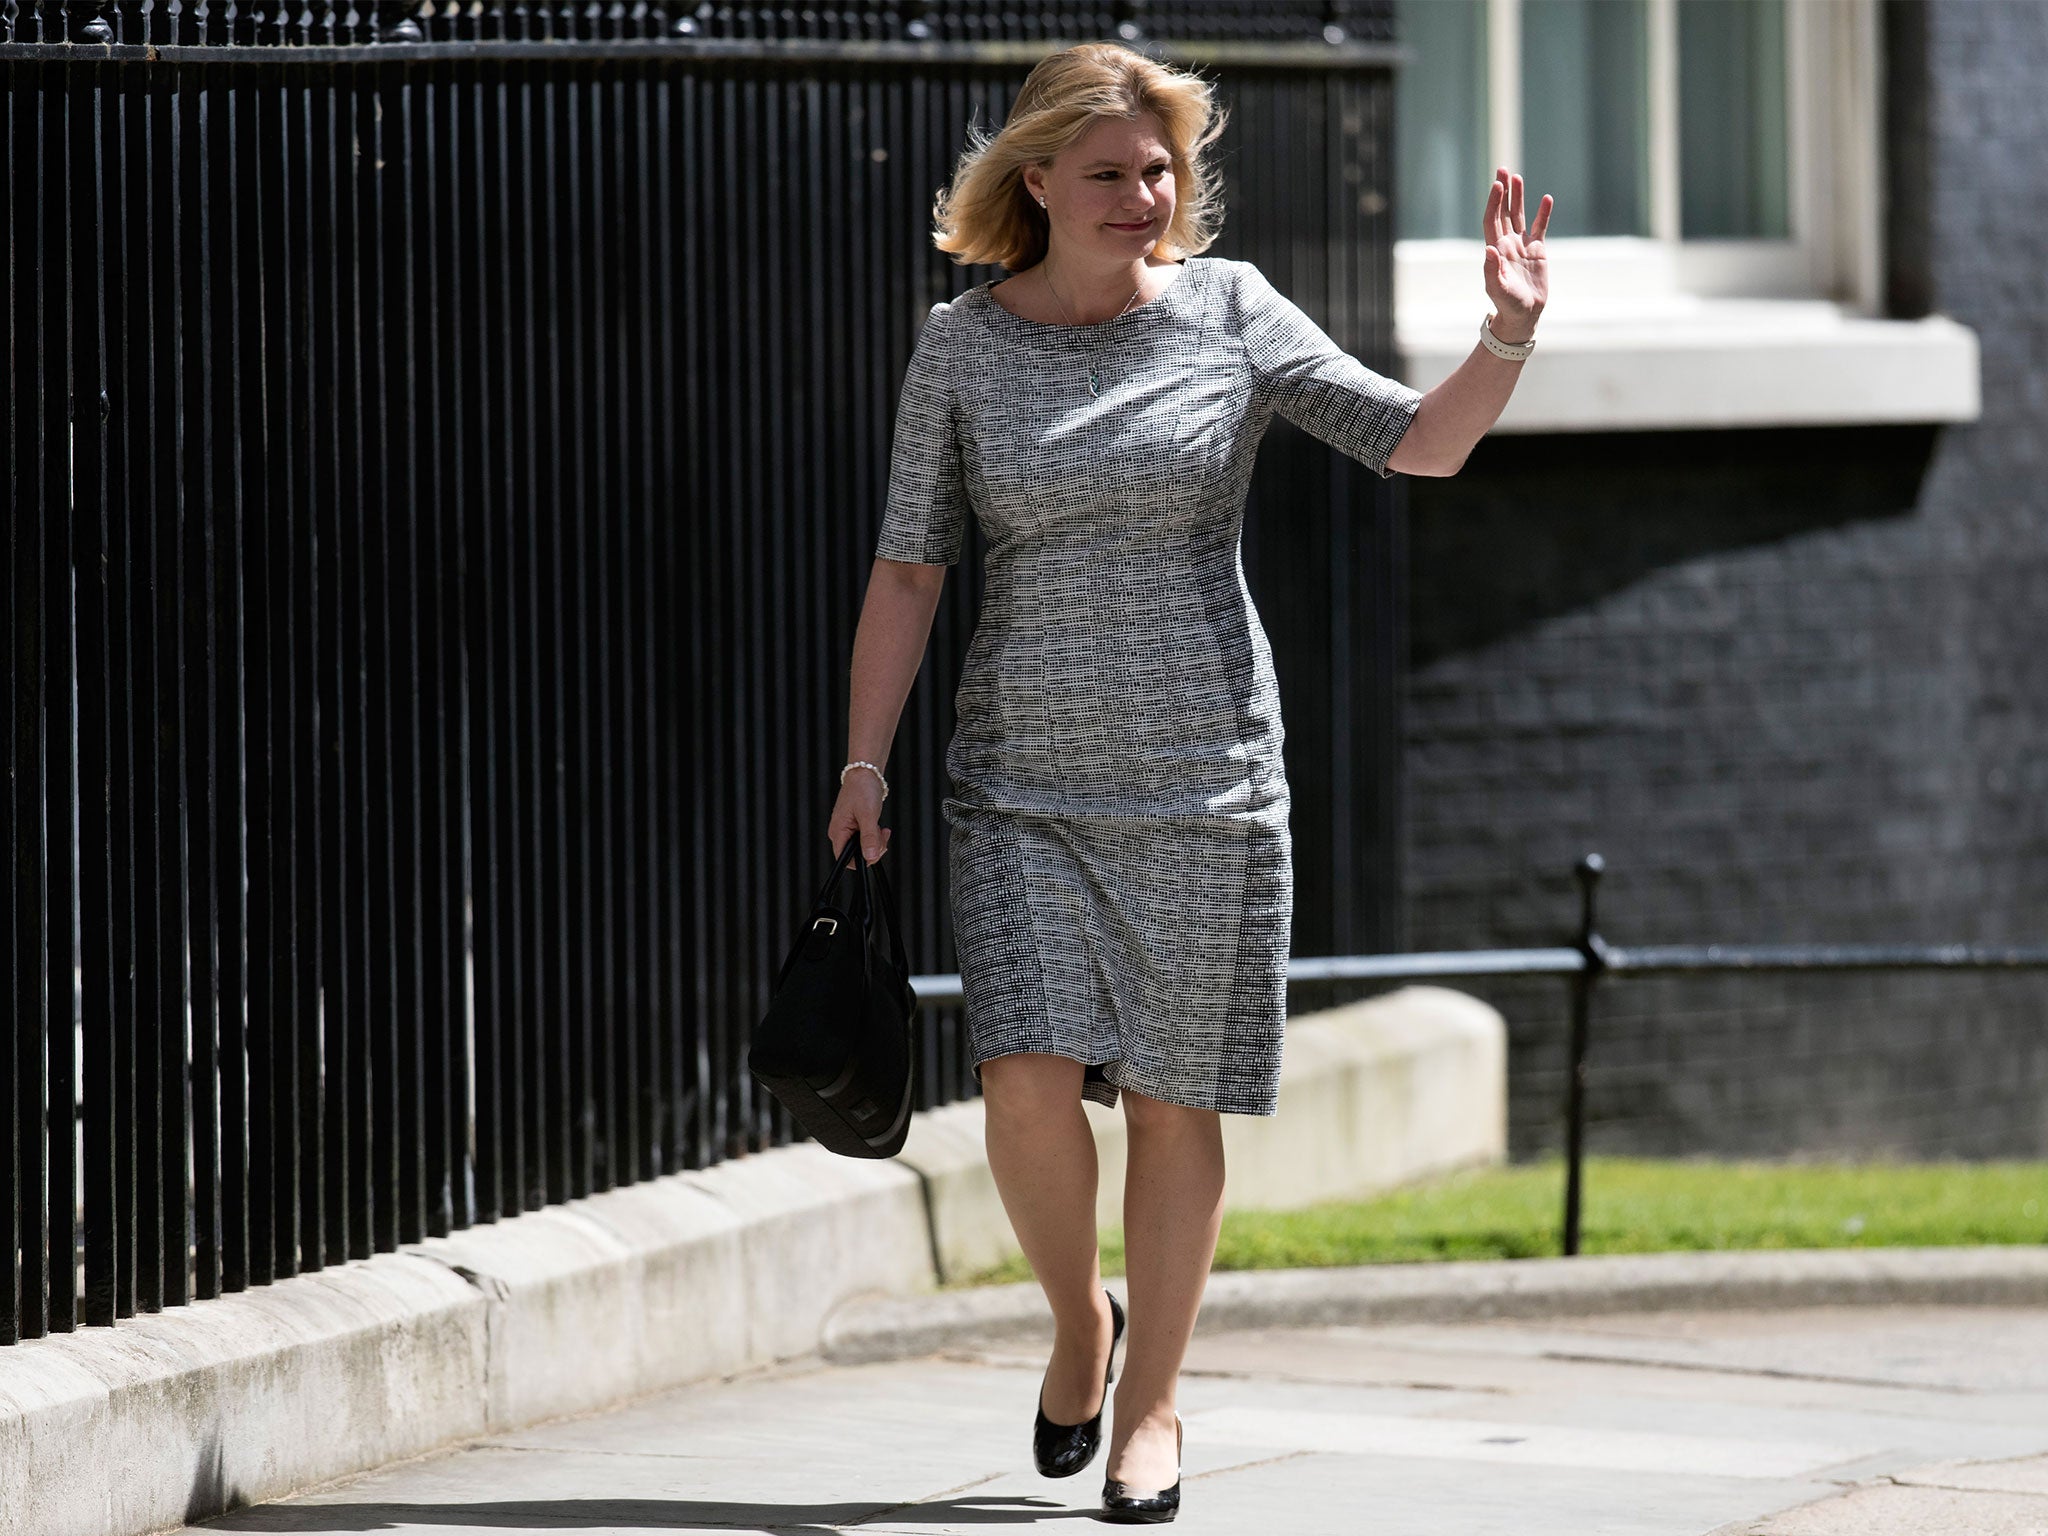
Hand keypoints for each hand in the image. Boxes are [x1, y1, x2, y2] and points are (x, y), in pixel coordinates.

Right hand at [827, 770, 890, 864]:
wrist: (865, 773)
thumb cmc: (862, 789)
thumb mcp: (868, 815)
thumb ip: (869, 838)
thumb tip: (870, 857)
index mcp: (838, 832)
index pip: (845, 859)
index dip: (861, 860)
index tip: (875, 851)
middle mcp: (840, 832)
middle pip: (856, 854)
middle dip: (872, 849)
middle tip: (881, 836)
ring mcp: (848, 829)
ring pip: (863, 847)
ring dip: (876, 841)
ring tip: (881, 829)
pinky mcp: (856, 825)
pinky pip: (866, 838)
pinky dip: (875, 835)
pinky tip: (880, 828)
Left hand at [1483, 167, 1550, 340]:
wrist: (1524, 314)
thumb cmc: (1508, 304)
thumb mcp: (1497, 289)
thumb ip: (1492, 270)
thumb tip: (1489, 249)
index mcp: (1495, 250)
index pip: (1492, 220)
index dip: (1494, 202)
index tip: (1498, 185)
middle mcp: (1507, 244)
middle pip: (1504, 212)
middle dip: (1503, 192)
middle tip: (1503, 170)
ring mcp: (1522, 245)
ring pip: (1519, 215)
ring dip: (1518, 197)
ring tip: (1517, 177)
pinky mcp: (1538, 251)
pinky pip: (1540, 227)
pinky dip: (1543, 213)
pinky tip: (1546, 199)